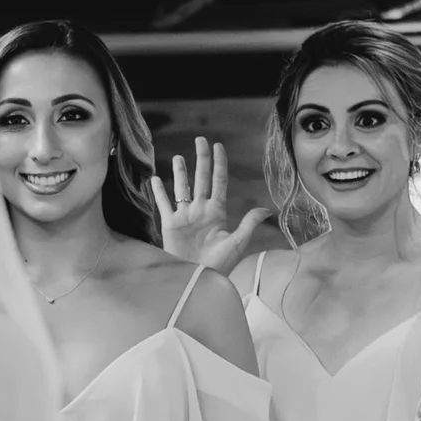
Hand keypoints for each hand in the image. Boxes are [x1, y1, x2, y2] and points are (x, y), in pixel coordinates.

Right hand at [152, 137, 272, 273]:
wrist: (198, 281)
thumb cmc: (219, 266)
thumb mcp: (237, 244)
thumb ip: (248, 224)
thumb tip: (265, 209)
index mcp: (217, 212)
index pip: (219, 182)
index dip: (219, 164)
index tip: (218, 146)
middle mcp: (200, 211)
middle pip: (201, 179)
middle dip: (201, 159)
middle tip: (200, 140)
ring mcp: (185, 217)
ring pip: (181, 189)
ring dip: (180, 173)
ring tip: (178, 157)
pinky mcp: (170, 226)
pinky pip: (163, 205)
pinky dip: (158, 192)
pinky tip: (154, 179)